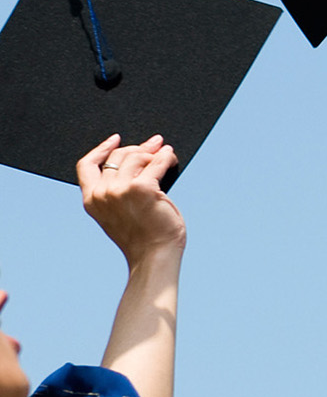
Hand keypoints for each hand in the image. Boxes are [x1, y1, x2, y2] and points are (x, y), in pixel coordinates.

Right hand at [76, 133, 184, 266]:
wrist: (154, 256)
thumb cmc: (143, 239)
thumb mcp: (119, 214)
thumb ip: (118, 193)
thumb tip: (139, 162)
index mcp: (92, 200)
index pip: (86, 165)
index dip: (101, 149)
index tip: (115, 140)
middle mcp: (103, 193)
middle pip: (117, 157)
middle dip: (137, 148)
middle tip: (154, 143)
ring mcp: (121, 190)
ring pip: (136, 158)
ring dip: (153, 153)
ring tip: (165, 153)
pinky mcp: (143, 188)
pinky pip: (156, 164)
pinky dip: (165, 158)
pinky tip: (170, 157)